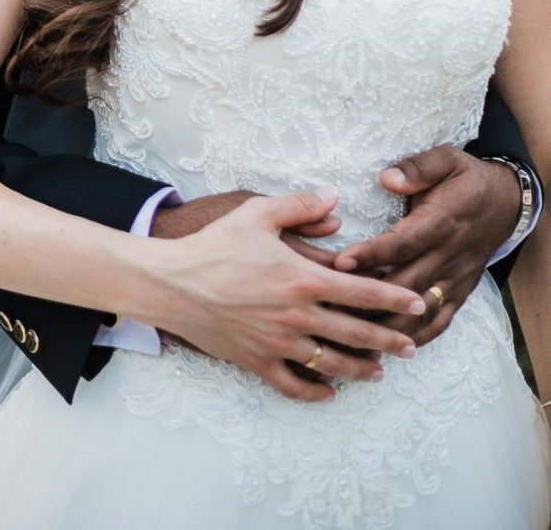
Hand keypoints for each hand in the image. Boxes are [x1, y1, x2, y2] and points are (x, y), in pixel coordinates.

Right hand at [149, 188, 425, 402]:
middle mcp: (296, 315)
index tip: (418, 304)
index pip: (361, 291)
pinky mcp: (256, 361)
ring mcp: (277, 343)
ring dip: (360, 370)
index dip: (394, 298)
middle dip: (389, 341)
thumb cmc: (215, 245)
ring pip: (330, 364)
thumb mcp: (257, 213)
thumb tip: (334, 198)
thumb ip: (300, 206)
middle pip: (356, 333)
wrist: (172, 282)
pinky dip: (315, 392)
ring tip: (379, 374)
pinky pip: (292, 385)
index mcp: (302, 278)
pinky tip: (330, 392)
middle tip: (413, 347)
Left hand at [333, 146, 520, 345]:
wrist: (506, 203)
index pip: (402, 243)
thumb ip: (417, 168)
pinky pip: (440, 322)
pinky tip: (390, 346)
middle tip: (332, 309)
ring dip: (389, 326)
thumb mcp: (446, 160)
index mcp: (440, 223)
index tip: (340, 263)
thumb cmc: (465, 179)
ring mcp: (455, 279)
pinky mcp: (460, 293)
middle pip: (406, 285)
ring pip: (420, 311)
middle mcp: (448, 256)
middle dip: (369, 300)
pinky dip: (416, 337)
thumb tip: (387, 178)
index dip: (372, 254)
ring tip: (354, 338)